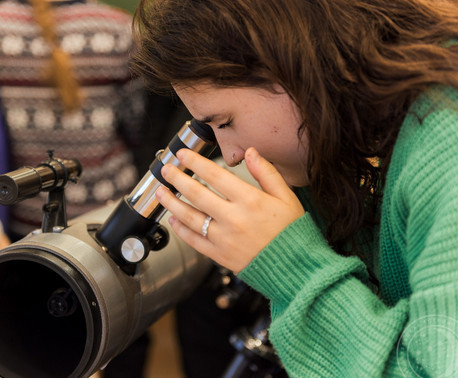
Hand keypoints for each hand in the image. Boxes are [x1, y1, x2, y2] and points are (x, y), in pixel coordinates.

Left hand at [155, 147, 304, 271]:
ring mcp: (224, 238)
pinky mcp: (220, 256)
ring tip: (160, 192)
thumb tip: (251, 152)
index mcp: (250, 200)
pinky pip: (194, 240)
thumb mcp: (287, 197)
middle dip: (177, 179)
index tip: (183, 154)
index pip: (215, 175)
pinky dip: (181, 229)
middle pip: (196, 194)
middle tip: (166, 169)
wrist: (296, 269)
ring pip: (189, 217)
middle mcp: (233, 218)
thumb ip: (267, 173)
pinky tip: (173, 219)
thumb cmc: (292, 232)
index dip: (195, 162)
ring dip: (171, 202)